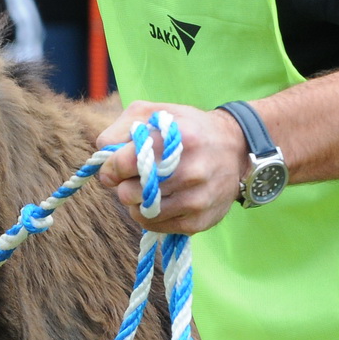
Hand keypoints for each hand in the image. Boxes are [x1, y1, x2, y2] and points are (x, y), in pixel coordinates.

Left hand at [95, 102, 249, 235]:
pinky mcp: (198, 222)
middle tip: (134, 176)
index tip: (115, 166)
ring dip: (135, 202)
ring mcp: (196, 200)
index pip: (124, 163)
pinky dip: (149, 215)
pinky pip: (154, 226)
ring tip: (147, 188)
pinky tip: (159, 200)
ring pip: (139, 213)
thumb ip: (122, 128)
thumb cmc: (187, 128)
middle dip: (123, 184)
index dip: (111, 166)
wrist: (236, 149)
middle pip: (128, 193)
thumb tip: (103, 154)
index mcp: (178, 139)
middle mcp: (190, 171)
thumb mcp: (155, 113)